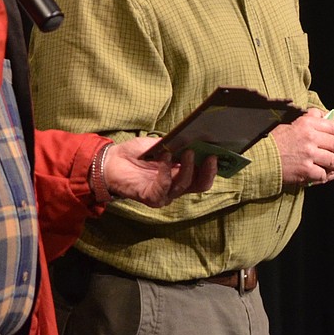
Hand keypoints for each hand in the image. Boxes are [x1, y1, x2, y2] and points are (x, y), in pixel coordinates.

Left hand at [102, 138, 217, 206]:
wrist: (111, 161)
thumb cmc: (137, 153)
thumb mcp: (161, 145)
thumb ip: (176, 144)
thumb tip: (195, 137)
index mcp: (182, 175)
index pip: (203, 176)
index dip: (214, 167)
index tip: (221, 152)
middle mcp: (176, 187)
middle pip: (200, 185)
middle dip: (208, 171)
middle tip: (211, 155)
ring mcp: (164, 194)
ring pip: (184, 185)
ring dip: (188, 168)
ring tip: (189, 151)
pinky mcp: (151, 197)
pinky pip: (163, 187)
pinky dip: (166, 171)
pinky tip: (165, 157)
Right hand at [272, 108, 333, 188]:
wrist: (260, 158)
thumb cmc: (275, 140)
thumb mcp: (291, 122)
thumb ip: (309, 118)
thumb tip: (324, 115)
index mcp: (307, 124)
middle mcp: (310, 138)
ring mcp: (309, 155)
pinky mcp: (306, 171)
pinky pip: (324, 174)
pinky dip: (324, 175)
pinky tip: (321, 174)